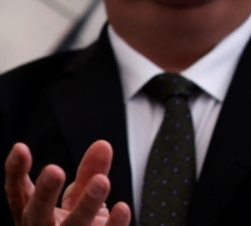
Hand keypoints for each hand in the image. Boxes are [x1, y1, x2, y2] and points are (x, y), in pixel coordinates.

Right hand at [5, 142, 130, 225]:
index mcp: (33, 214)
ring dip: (86, 205)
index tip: (20, 147)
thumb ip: (90, 172)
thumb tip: (103, 145)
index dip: (15, 171)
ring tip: (101, 182)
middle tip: (53, 169)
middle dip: (43, 193)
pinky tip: (122, 208)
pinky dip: (112, 225)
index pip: (18, 193)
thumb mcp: (80, 198)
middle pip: (36, 213)